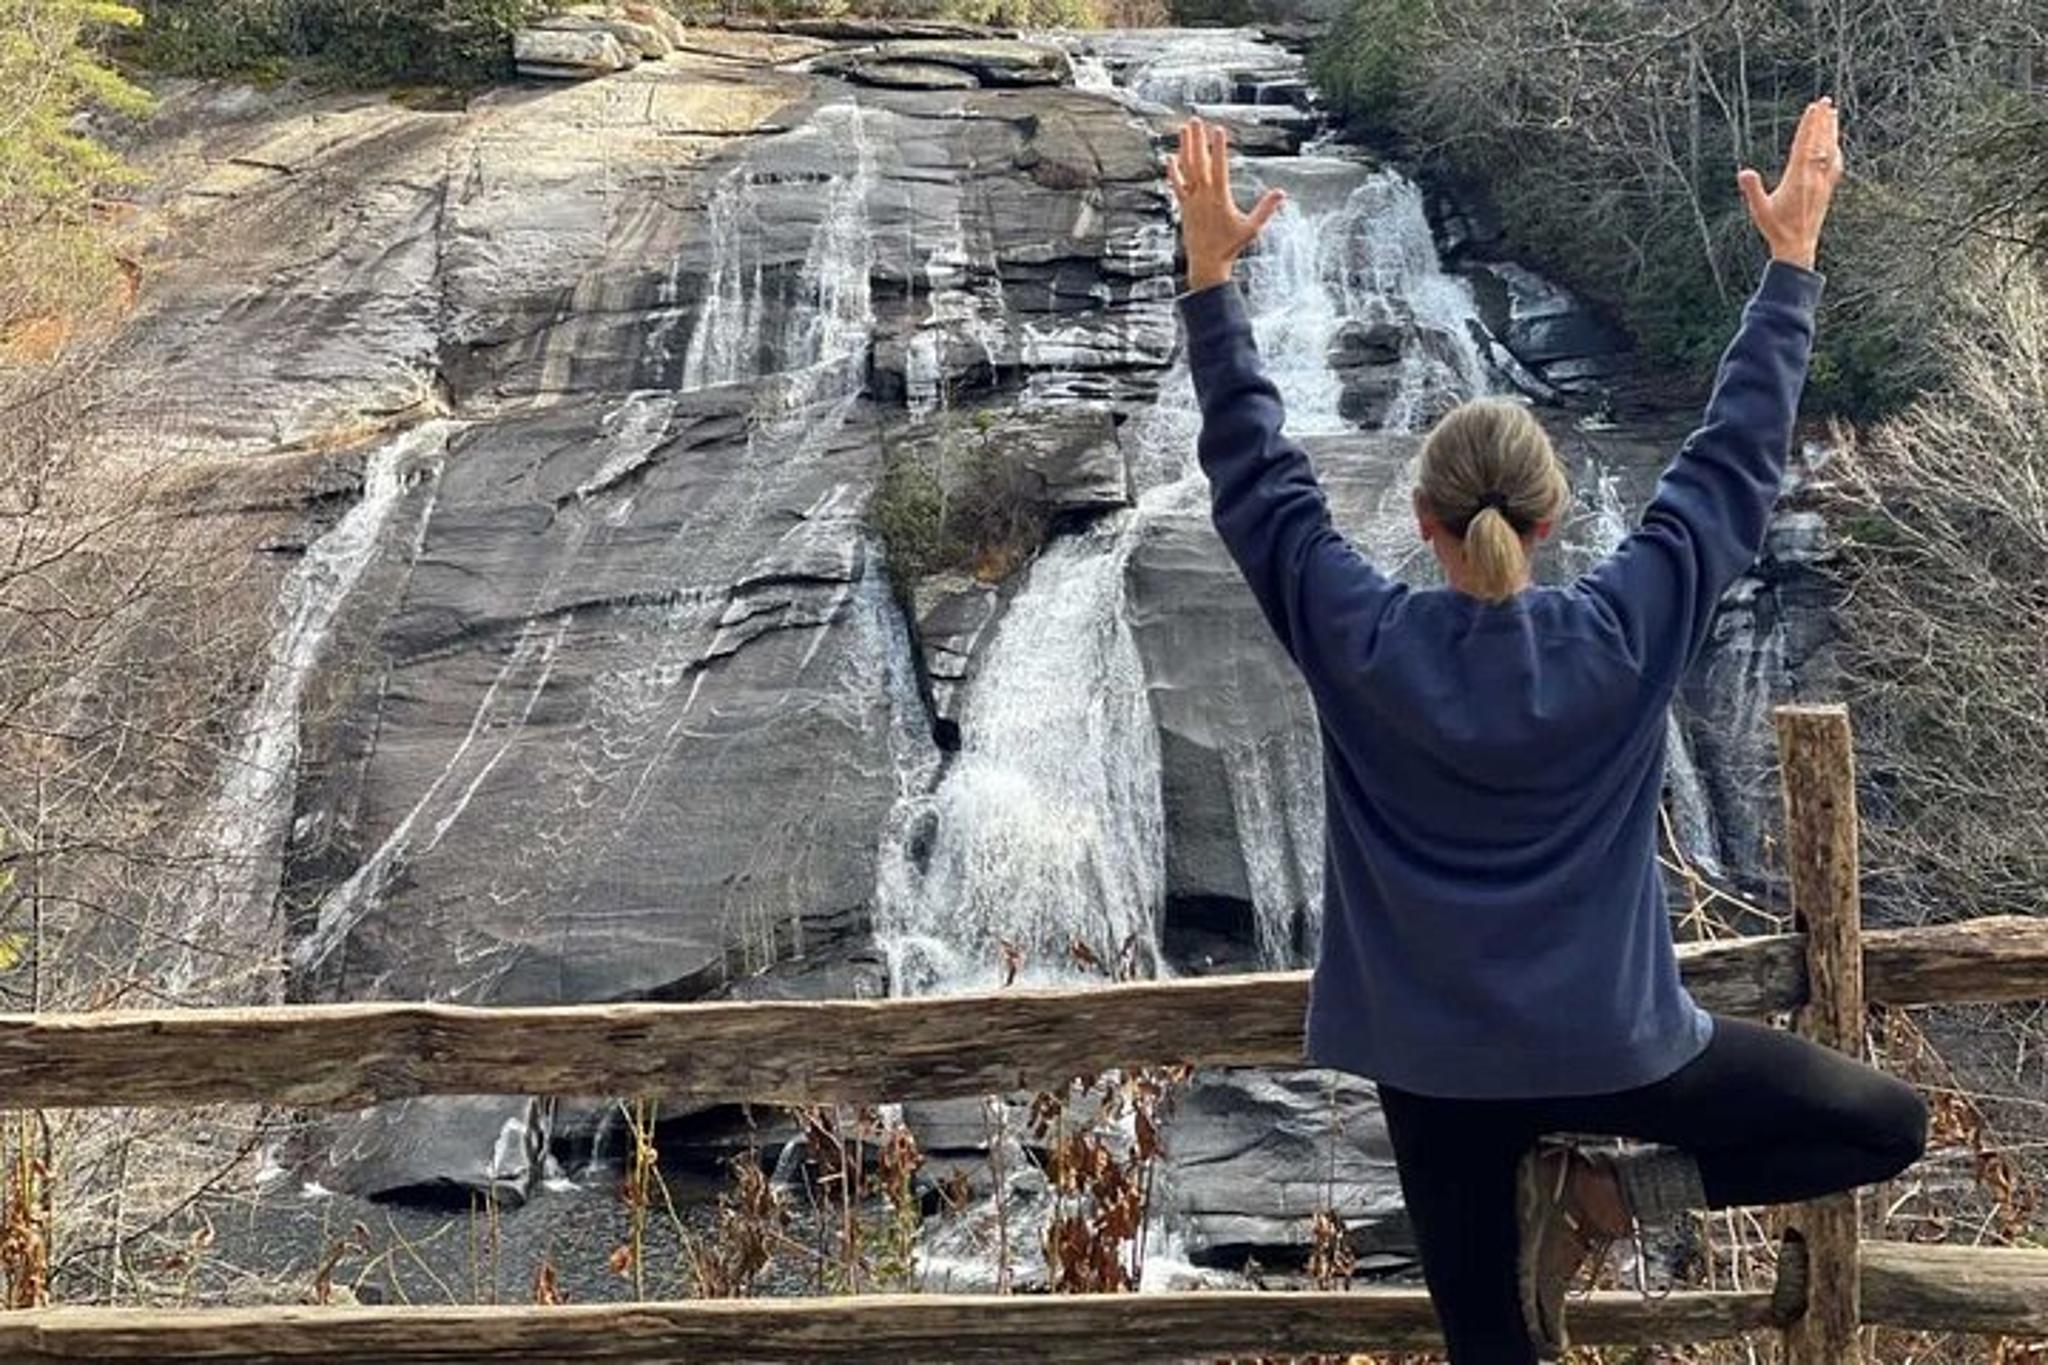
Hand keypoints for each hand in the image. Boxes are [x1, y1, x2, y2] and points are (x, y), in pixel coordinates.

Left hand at [1167, 116, 1285, 291]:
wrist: (1206, 263)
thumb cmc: (1230, 247)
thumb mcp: (1252, 229)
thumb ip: (1266, 210)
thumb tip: (1281, 193)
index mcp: (1219, 198)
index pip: (1219, 167)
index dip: (1218, 148)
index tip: (1219, 130)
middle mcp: (1202, 196)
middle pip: (1199, 162)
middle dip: (1198, 140)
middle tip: (1196, 120)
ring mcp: (1191, 200)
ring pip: (1186, 169)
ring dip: (1185, 148)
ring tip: (1184, 129)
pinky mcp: (1183, 207)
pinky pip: (1176, 185)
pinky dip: (1173, 171)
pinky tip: (1171, 157)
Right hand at [1738, 97, 1844, 271]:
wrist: (1798, 246)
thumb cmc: (1776, 228)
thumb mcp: (1760, 210)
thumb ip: (1753, 190)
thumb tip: (1743, 172)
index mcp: (1799, 179)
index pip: (1805, 145)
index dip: (1809, 125)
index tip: (1813, 107)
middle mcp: (1815, 178)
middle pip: (1821, 143)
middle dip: (1823, 121)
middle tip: (1826, 101)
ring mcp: (1824, 183)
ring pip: (1831, 151)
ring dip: (1831, 131)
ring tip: (1833, 114)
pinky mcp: (1827, 189)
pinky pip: (1835, 164)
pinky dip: (1836, 149)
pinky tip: (1836, 144)